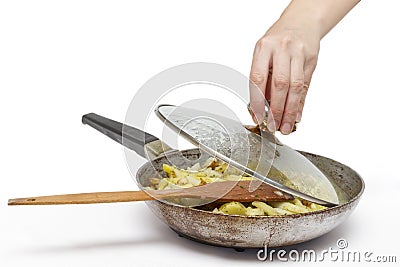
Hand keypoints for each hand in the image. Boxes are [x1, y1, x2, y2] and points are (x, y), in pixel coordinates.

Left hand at [249, 16, 319, 134]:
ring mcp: (299, 53)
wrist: (301, 22)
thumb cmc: (277, 40)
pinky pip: (306, 85)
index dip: (258, 100)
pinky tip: (297, 115)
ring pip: (295, 86)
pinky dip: (301, 103)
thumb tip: (262, 106)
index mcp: (263, 47)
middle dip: (277, 109)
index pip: (258, 78)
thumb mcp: (263, 53)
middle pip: (280, 84)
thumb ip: (263, 77)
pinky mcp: (312, 59)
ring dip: (290, 110)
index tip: (258, 116)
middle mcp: (281, 48)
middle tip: (273, 125)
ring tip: (286, 125)